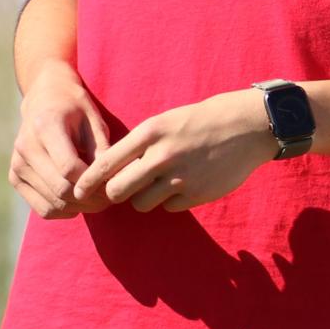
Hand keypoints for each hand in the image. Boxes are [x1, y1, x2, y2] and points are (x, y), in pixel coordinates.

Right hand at [9, 62, 113, 219]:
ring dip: (80, 208)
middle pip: (60, 189)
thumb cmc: (76, 109)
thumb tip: (119, 178)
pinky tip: (80, 201)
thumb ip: (103, 150)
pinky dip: (64, 211)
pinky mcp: (15, 178)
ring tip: (100, 200)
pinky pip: (42, 208)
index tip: (114, 184)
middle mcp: (26, 148)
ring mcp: (17, 165)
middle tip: (112, 198)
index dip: (94, 182)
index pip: (69, 167)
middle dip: (90, 199)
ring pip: (52, 203)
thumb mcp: (94, 121)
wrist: (44, 100)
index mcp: (46, 127)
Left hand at [74, 89, 278, 213]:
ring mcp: (181, 178)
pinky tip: (188, 184)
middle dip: (116, 193)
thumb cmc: (203, 121)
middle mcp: (162, 156)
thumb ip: (140, 146)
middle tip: (124, 189)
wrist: (250, 125)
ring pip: (142, 204)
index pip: (104, 165)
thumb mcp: (166, 121)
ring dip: (146, 198)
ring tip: (161, 184)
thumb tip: (110, 173)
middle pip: (117, 191)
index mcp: (150, 133)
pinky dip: (174, 201)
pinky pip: (170, 208)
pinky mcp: (198, 194)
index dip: (87, 182)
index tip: (79, 191)